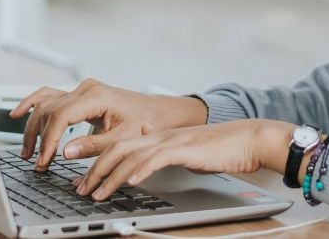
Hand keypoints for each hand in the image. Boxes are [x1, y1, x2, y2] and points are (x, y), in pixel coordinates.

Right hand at [9, 79, 207, 169]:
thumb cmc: (145, 123)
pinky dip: (32, 104)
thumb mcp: (122, 138)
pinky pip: (49, 96)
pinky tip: (16, 114)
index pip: (60, 116)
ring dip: (33, 127)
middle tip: (37, 163)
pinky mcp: (79, 94)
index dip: (49, 141)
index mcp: (96, 96)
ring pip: (46, 105)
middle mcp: (85, 88)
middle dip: (39, 138)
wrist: (157, 113)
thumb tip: (65, 152)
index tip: (44, 161)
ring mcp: (81, 89)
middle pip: (49, 111)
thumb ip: (93, 146)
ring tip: (28, 152)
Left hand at [72, 119, 294, 200]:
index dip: (96, 160)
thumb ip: (163, 160)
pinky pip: (157, 158)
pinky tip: (131, 182)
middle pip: (116, 148)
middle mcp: (159, 135)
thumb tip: (144, 172)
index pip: (118, 145)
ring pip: (131, 154)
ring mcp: (171, 140)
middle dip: (94, 169)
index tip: (82, 179)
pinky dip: (141, 170)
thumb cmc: (220, 149)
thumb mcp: (183, 155)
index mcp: (156, 135)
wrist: (249, 139)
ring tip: (96, 193)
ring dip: (110, 176)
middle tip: (79, 189)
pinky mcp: (185, 149)